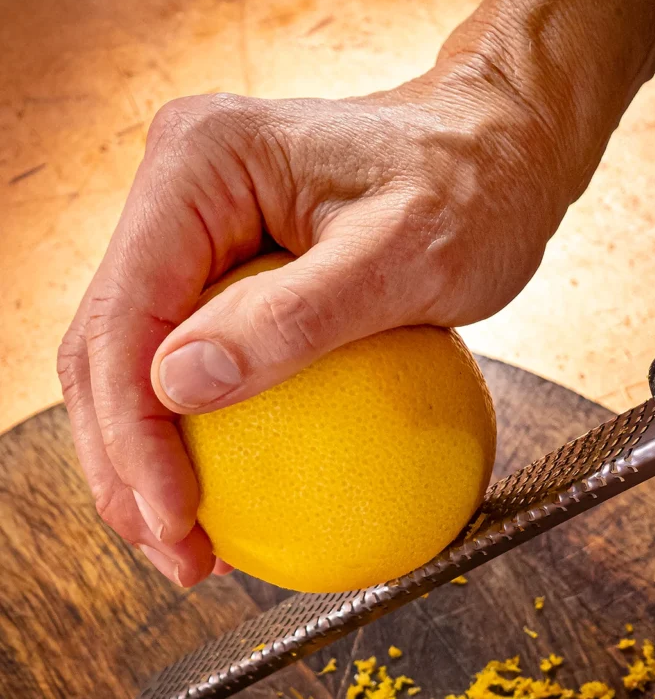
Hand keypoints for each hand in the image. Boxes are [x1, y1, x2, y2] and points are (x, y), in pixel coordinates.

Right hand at [57, 59, 568, 586]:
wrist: (502, 147)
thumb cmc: (476, 187)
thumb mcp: (406, 255)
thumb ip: (293, 317)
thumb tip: (179, 388)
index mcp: (199, 164)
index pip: (128, 314)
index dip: (132, 428)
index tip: (174, 514)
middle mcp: (176, 190)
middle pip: (108, 345)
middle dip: (122, 461)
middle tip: (175, 551)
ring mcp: (197, 229)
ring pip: (133, 361)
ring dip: (143, 459)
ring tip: (184, 543)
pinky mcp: (226, 267)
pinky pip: (191, 358)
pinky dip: (192, 434)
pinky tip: (220, 495)